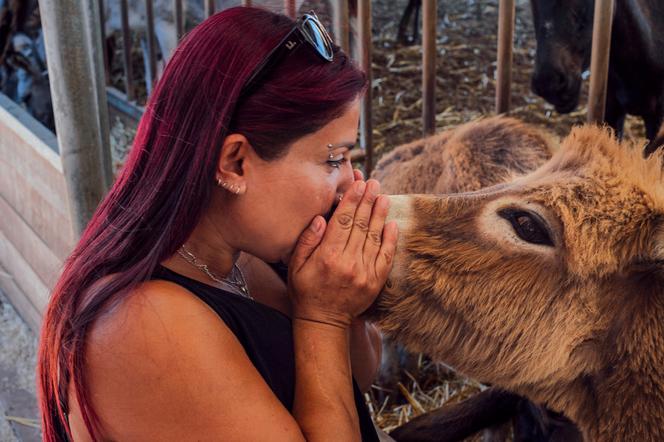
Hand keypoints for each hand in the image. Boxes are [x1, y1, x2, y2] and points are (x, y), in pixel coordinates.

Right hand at [288, 179, 397, 327]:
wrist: (324, 321)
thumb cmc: (306, 291)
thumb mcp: (296, 266)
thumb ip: (307, 241)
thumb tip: (320, 218)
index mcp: (328, 256)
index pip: (343, 221)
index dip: (352, 201)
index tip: (359, 184)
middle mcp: (348, 262)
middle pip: (361, 225)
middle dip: (368, 201)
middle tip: (374, 183)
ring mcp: (365, 272)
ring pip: (374, 237)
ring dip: (380, 215)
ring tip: (384, 196)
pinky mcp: (375, 281)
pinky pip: (385, 256)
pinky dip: (390, 239)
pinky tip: (392, 224)